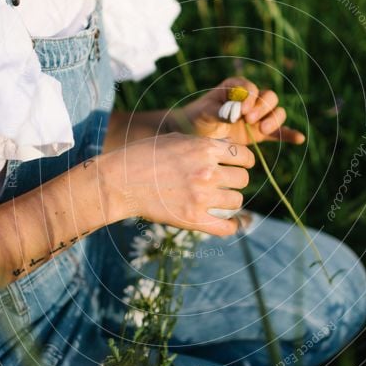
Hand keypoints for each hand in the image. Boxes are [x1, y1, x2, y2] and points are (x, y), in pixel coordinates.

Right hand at [110, 132, 254, 236]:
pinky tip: (229, 224)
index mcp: (205, 148)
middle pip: (243, 179)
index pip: (244, 156)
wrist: (120, 181)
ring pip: (236, 201)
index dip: (245, 162)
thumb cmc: (144, 156)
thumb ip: (203, 145)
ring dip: (231, 201)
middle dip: (236, 181)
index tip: (241, 166)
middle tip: (225, 184)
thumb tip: (225, 150)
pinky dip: (232, 227)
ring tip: (219, 201)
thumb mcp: (176, 138)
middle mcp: (208, 172)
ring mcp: (201, 196)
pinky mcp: (193, 219)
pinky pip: (227, 227)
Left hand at [183, 76, 305, 145]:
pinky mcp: (261, 133)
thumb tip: (233, 114)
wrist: (196, 136)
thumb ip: (218, 111)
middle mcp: (250, 100)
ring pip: (276, 112)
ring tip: (262, 130)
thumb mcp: (204, 113)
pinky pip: (279, 132)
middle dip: (263, 108)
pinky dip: (289, 134)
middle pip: (269, 97)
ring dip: (273, 119)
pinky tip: (298, 139)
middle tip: (249, 120)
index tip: (242, 111)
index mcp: (236, 88)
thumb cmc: (198, 119)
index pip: (250, 87)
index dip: (250, 97)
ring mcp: (257, 116)